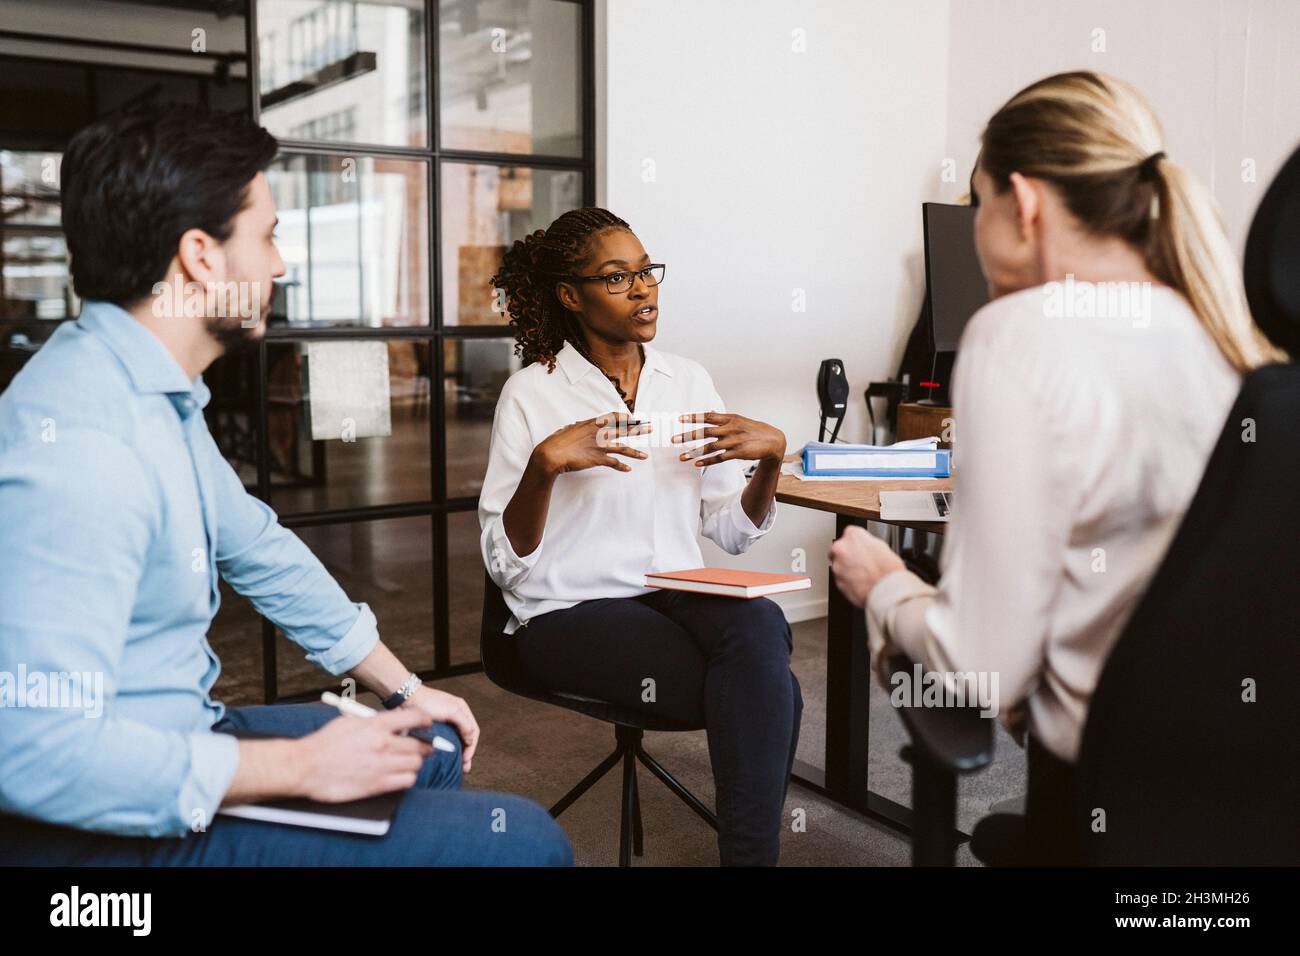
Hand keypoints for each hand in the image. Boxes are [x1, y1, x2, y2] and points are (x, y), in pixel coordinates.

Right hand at [295, 706, 432, 801]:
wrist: (306, 767)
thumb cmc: (324, 743)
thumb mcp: (350, 722)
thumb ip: (374, 722)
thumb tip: (393, 723)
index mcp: (377, 724)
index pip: (415, 718)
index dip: (424, 721)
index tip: (425, 725)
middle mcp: (383, 743)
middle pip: (420, 744)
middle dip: (423, 745)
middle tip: (421, 747)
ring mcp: (382, 765)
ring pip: (416, 764)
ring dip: (414, 763)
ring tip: (407, 762)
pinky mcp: (378, 785)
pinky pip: (407, 781)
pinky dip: (407, 778)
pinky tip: (400, 775)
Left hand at [405, 685, 479, 773]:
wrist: (406, 699)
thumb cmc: (429, 702)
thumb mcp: (452, 711)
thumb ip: (465, 724)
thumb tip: (470, 740)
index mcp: (462, 710)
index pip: (473, 731)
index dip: (472, 747)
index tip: (466, 759)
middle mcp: (455, 716)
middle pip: (466, 737)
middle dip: (466, 753)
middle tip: (464, 768)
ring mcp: (444, 723)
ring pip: (455, 741)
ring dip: (458, 754)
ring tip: (457, 767)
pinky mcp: (434, 728)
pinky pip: (444, 741)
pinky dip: (447, 750)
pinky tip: (445, 758)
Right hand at [533, 411, 651, 476]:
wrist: (552, 454)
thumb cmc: (557, 441)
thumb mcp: (570, 429)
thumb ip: (579, 427)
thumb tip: (579, 425)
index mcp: (592, 423)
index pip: (614, 416)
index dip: (626, 417)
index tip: (634, 418)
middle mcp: (598, 432)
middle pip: (624, 429)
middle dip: (639, 429)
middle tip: (650, 428)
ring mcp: (599, 446)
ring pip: (623, 448)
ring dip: (635, 452)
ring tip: (646, 456)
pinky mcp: (597, 458)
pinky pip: (613, 462)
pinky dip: (621, 466)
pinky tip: (628, 469)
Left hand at [672, 411, 785, 466]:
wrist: (773, 440)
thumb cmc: (754, 429)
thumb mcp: (739, 419)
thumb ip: (723, 418)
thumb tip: (709, 410)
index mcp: (730, 418)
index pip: (708, 416)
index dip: (693, 417)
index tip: (679, 418)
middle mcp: (730, 428)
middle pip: (705, 432)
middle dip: (688, 436)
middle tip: (674, 440)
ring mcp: (734, 441)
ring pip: (710, 447)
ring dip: (694, 452)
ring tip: (682, 457)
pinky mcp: (738, 453)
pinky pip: (719, 458)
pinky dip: (707, 461)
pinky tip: (697, 464)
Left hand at [828, 525, 904, 608]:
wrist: (886, 590)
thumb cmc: (888, 570)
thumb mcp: (882, 548)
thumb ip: (868, 544)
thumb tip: (866, 548)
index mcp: (853, 535)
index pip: (850, 534)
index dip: (857, 543)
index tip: (860, 548)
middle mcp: (841, 548)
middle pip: (839, 549)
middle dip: (847, 556)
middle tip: (861, 563)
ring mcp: (837, 566)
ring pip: (838, 565)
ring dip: (847, 569)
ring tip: (863, 575)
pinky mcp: (837, 582)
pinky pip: (841, 579)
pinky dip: (848, 581)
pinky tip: (860, 583)